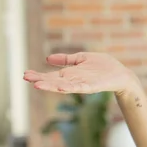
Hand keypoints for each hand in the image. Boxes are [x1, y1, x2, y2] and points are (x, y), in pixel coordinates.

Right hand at [23, 52, 139, 95]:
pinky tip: (60, 86)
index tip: (25, 74)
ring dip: (51, 86)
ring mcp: (82, 84)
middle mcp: (74, 80)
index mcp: (71, 74)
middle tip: (26, 78)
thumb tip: (48, 59)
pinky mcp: (92, 86)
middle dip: (40, 80)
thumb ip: (67, 59)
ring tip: (37, 85)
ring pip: (63, 86)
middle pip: (54, 81)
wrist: (121, 74)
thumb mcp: (83, 58)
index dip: (39, 75)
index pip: (51, 75)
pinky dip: (70, 87)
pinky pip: (79, 88)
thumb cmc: (104, 66)